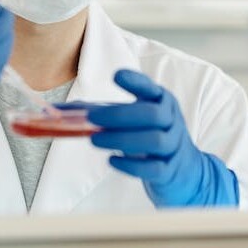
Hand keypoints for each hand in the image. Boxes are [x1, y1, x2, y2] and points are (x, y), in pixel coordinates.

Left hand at [59, 69, 238, 207]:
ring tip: (95, 140)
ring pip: (154, 140)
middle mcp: (171, 121)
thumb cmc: (153, 138)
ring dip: (122, 139)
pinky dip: (132, 165)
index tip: (116, 75)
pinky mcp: (170, 171)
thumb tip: (60, 111)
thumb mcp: (136, 120)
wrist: (187, 171)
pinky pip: (154, 168)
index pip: (152, 88)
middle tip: (92, 119)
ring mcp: (173, 146)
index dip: (136, 81)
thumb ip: (103, 113)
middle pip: (152, 114)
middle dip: (121, 115)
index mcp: (162, 102)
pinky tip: (112, 161)